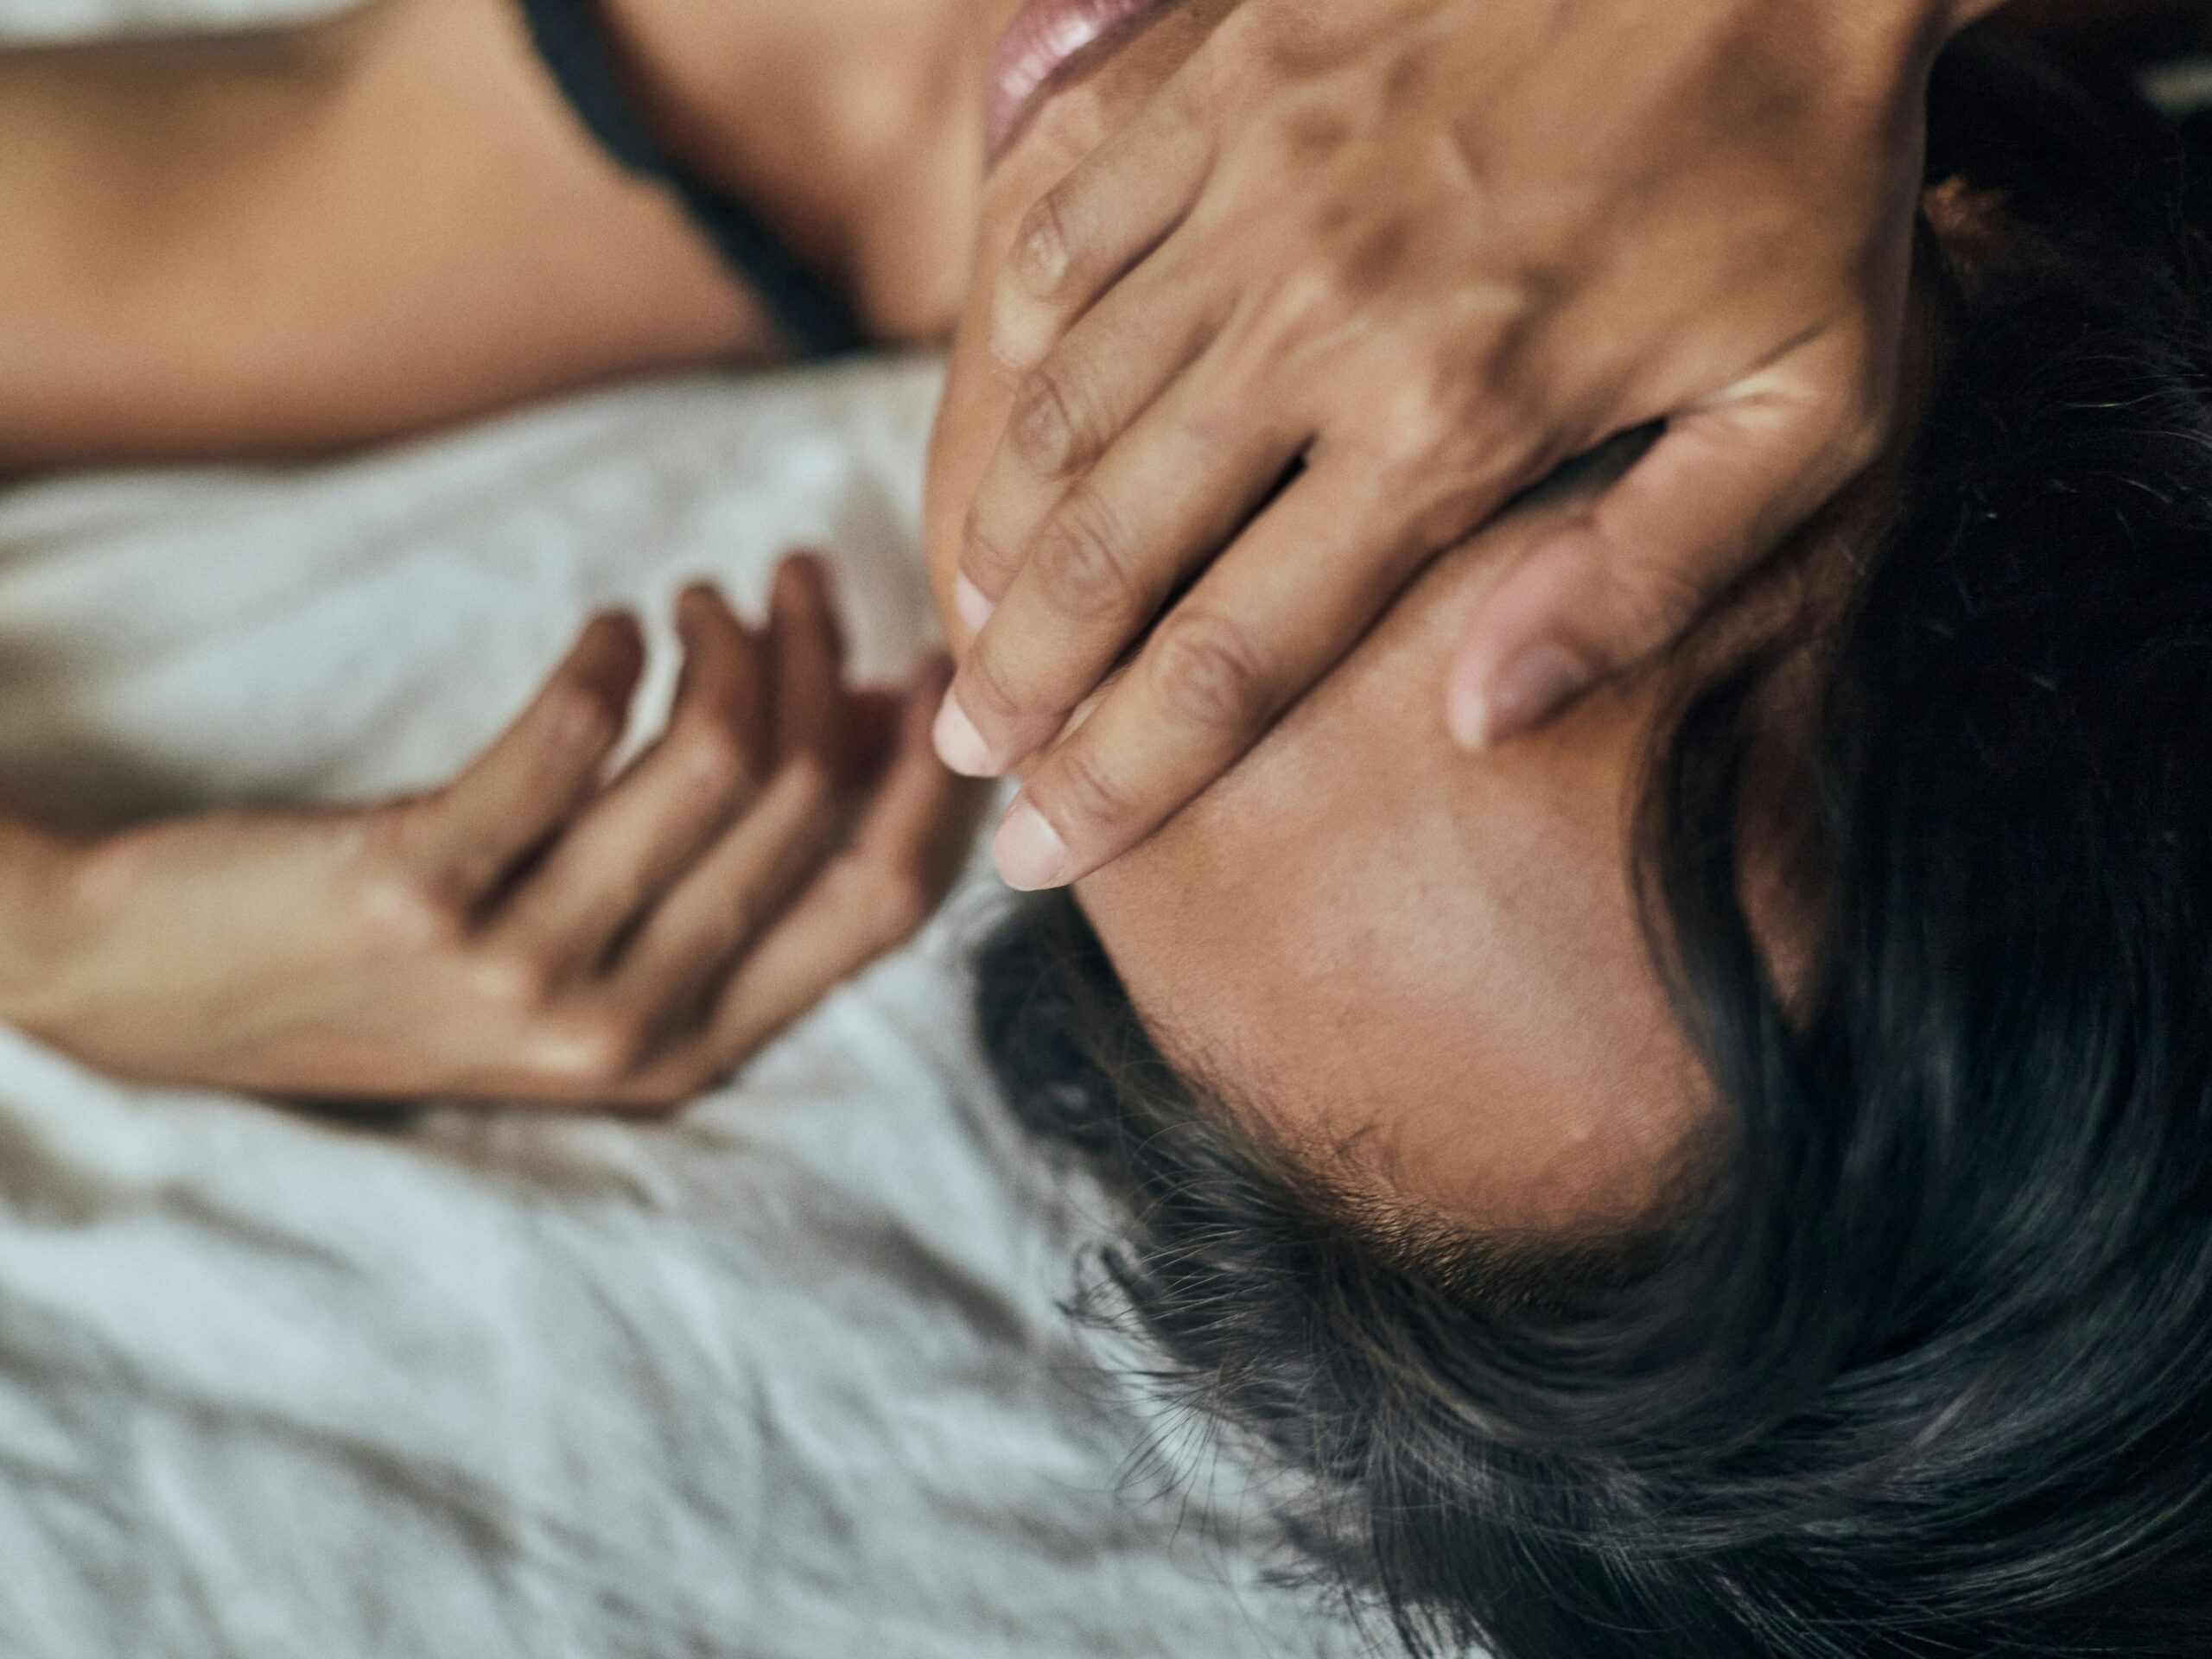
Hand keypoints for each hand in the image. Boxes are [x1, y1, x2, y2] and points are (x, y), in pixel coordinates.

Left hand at [16, 563, 984, 1107]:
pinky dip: (611, 653)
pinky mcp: (423, 890)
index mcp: (685, 1049)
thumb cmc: (377, 961)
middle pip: (806, 805)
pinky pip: (576, 731)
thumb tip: (871, 720)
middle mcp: (621, 1027)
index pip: (878, 908)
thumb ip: (724, 869)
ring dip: (730, 642)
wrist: (139, 991)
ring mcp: (523, 970)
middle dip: (826, 661)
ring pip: (718, 761)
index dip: (930, 775)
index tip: (933, 667)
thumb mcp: (580, 952)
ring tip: (697, 599)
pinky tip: (603, 629)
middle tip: (796, 581)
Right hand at [939, 0, 1999, 889]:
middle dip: (1016, 680)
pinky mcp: (1229, 79)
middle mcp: (1319, 321)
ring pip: (1060, 405)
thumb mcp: (1808, 416)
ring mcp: (1257, 189)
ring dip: (996, 534)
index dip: (1115, 777)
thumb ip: (1642, 582)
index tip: (1036, 856)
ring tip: (971, 620)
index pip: (1228, 656)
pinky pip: (1065, 231)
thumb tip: (1481, 724)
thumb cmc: (1806, 179)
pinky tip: (1012, 416)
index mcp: (1451, 425)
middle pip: (1105, 548)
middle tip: (961, 752)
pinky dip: (1015, 343)